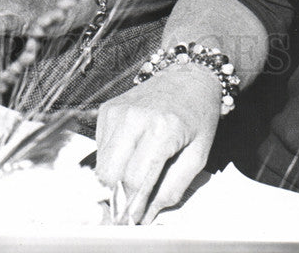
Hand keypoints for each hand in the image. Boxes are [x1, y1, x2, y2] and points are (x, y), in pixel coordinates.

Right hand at [95, 62, 221, 223]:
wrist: (188, 76)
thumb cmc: (198, 115)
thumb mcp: (198, 156)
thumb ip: (173, 187)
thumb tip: (148, 213)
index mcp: (162, 129)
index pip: (135, 179)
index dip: (132, 206)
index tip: (132, 222)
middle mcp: (134, 117)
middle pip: (110, 172)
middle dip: (118, 195)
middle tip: (131, 206)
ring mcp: (118, 111)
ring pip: (101, 162)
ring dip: (114, 178)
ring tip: (134, 179)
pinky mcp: (108, 109)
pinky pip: (100, 146)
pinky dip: (112, 159)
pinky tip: (130, 155)